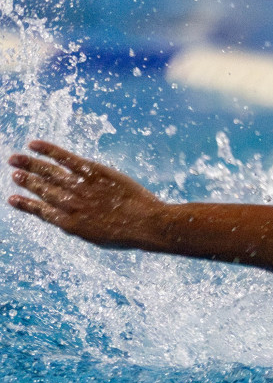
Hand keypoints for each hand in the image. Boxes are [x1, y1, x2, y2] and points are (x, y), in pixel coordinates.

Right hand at [8, 141, 166, 248]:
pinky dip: (48, 150)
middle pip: (43, 190)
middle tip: (14, 174)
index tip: (12, 198)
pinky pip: (66, 158)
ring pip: (50, 173)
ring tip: (15, 159)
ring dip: (31, 166)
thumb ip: (81, 227)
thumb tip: (68, 220)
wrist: (148, 224)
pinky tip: (34, 145)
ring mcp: (82, 188)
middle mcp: (71, 205)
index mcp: (71, 225)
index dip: (27, 205)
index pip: (42, 212)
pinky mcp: (94, 173)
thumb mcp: (99, 238)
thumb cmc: (129, 234)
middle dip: (27, 182)